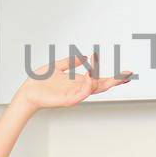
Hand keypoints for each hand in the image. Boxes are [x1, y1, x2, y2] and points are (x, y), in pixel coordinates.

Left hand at [14, 54, 132, 109]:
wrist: (27, 92)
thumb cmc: (39, 82)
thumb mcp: (57, 66)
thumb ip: (71, 62)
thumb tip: (85, 57)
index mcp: (78, 82)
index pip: (99, 79)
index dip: (113, 77)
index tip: (126, 73)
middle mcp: (78, 89)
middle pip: (102, 85)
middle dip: (115, 81)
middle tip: (128, 75)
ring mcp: (74, 95)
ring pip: (93, 89)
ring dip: (103, 81)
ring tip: (109, 73)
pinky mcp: (67, 100)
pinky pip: (81, 94)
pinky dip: (88, 86)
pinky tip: (91, 77)